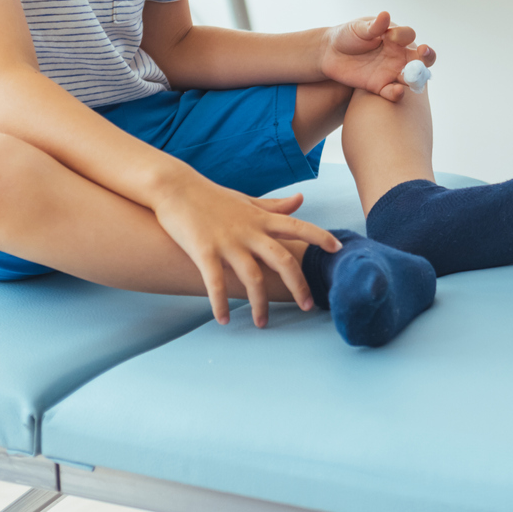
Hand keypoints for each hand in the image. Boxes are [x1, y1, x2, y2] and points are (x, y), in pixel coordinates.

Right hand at [150, 178, 339, 327]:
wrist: (174, 187)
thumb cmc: (212, 196)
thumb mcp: (247, 200)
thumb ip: (275, 206)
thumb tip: (301, 200)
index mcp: (260, 218)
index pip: (298, 226)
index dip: (320, 237)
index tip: (338, 250)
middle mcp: (249, 230)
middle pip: (283, 260)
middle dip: (299, 285)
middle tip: (308, 306)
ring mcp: (227, 242)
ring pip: (253, 278)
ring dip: (259, 304)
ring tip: (263, 324)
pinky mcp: (203, 251)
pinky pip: (216, 283)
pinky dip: (220, 304)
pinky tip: (223, 320)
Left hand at [320, 11, 431, 102]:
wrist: (329, 53)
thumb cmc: (347, 35)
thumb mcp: (359, 28)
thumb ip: (374, 26)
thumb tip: (385, 15)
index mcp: (394, 38)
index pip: (408, 36)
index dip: (404, 36)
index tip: (391, 37)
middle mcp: (397, 55)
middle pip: (420, 58)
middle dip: (427, 56)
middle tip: (424, 52)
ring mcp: (390, 71)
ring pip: (411, 77)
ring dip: (416, 78)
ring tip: (411, 77)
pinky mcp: (380, 86)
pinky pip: (392, 93)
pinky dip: (397, 94)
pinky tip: (397, 91)